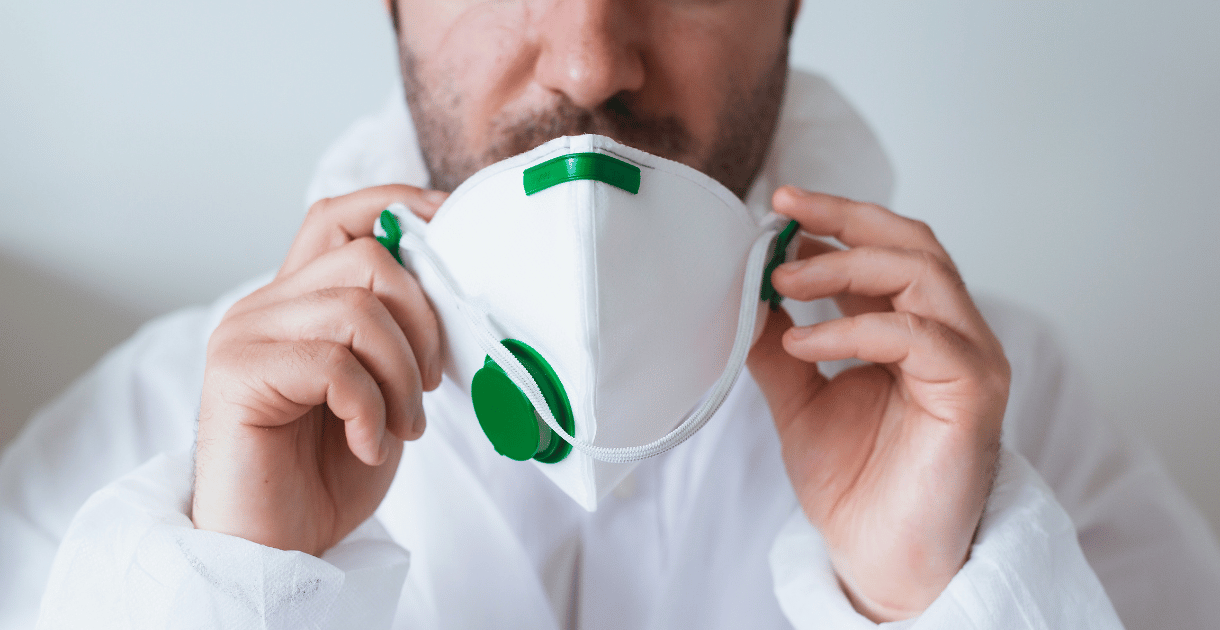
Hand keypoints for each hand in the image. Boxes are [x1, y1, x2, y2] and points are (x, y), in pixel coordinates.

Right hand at [192, 185, 448, 555]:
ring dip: (402, 375)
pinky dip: (370, 409)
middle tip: (428, 383)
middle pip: (366, 256)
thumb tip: (450, 281)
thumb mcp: (384, 387)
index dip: (398, 205)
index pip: (341, 215)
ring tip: (401, 425)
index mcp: (300, 300)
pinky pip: (334, 364)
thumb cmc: (329, 470)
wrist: (278, 546)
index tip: (451, 223)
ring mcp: (245, 336)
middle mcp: (265, 305)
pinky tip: (368, 443)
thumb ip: (396, 332)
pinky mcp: (236, 375)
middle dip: (423, 319)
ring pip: (358, 309)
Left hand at [748, 186, 1009, 620]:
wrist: (878, 557)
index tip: (777, 206)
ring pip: (921, 273)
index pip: (885, 248)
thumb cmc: (854, 483)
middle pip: (912, 243)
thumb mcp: (799, 399)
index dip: (834, 219)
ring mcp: (969, 359)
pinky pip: (917, 336)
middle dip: (844, 218)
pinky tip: (804, 343)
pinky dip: (855, 328)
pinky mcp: (973, 393)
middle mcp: (950, 334)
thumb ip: (777, 346)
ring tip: (782, 281)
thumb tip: (743, 292)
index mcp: (913, 328)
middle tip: (783, 213)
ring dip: (844, 265)